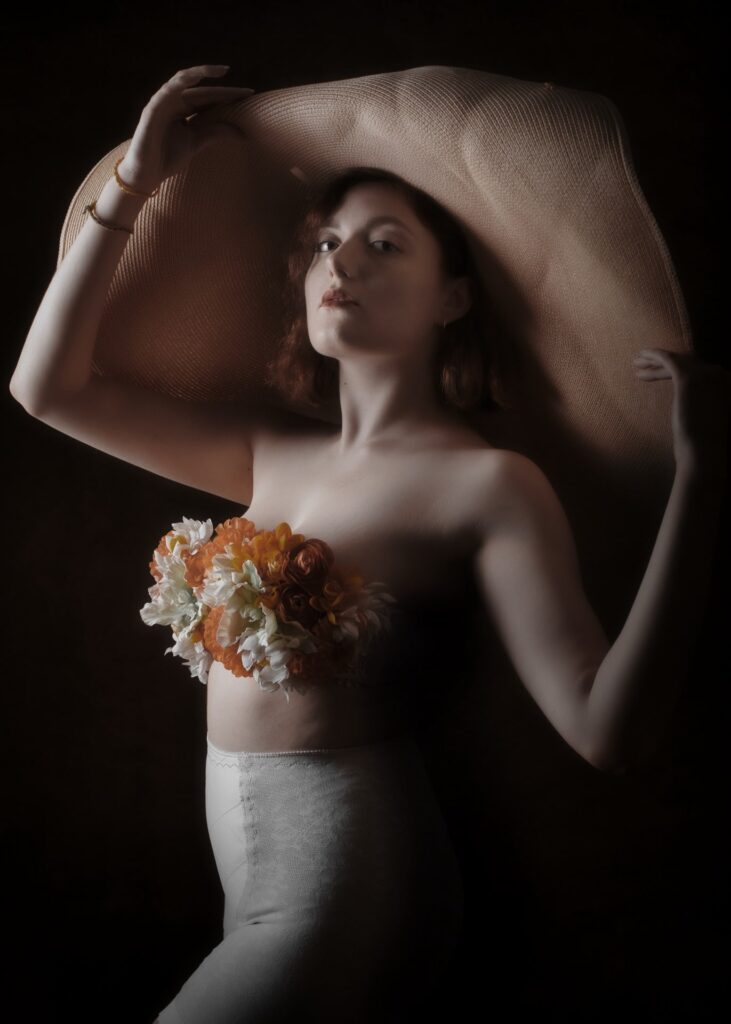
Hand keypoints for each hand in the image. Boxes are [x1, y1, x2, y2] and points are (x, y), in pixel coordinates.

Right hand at [118, 64, 254, 192]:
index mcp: (184, 109)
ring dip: (201, 74)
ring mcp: (162, 103)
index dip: (228, 96)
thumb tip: (243, 133)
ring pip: (182, 82)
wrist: (146, 174)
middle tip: (246, 91)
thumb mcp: (198, 142)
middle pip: (201, 90)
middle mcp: (174, 102)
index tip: (249, 95)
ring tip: (220, 71)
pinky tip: (194, 79)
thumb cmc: (168, 157)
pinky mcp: (152, 110)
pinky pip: (165, 92)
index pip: (209, 98)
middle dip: (223, 89)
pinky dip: (179, 84)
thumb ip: (217, 133)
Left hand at [632, 347, 729, 476]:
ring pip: (677, 360)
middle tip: (644, 362)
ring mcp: (706, 374)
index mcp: (728, 384)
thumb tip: (690, 404)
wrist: (703, 453)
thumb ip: (703, 405)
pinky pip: (668, 359)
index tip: (660, 371)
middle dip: (665, 363)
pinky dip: (654, 355)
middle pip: (688, 363)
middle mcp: (721, 375)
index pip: (699, 371)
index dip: (679, 369)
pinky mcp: (688, 378)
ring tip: (636, 362)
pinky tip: (641, 356)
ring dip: (655, 360)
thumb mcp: (707, 418)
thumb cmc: (702, 444)